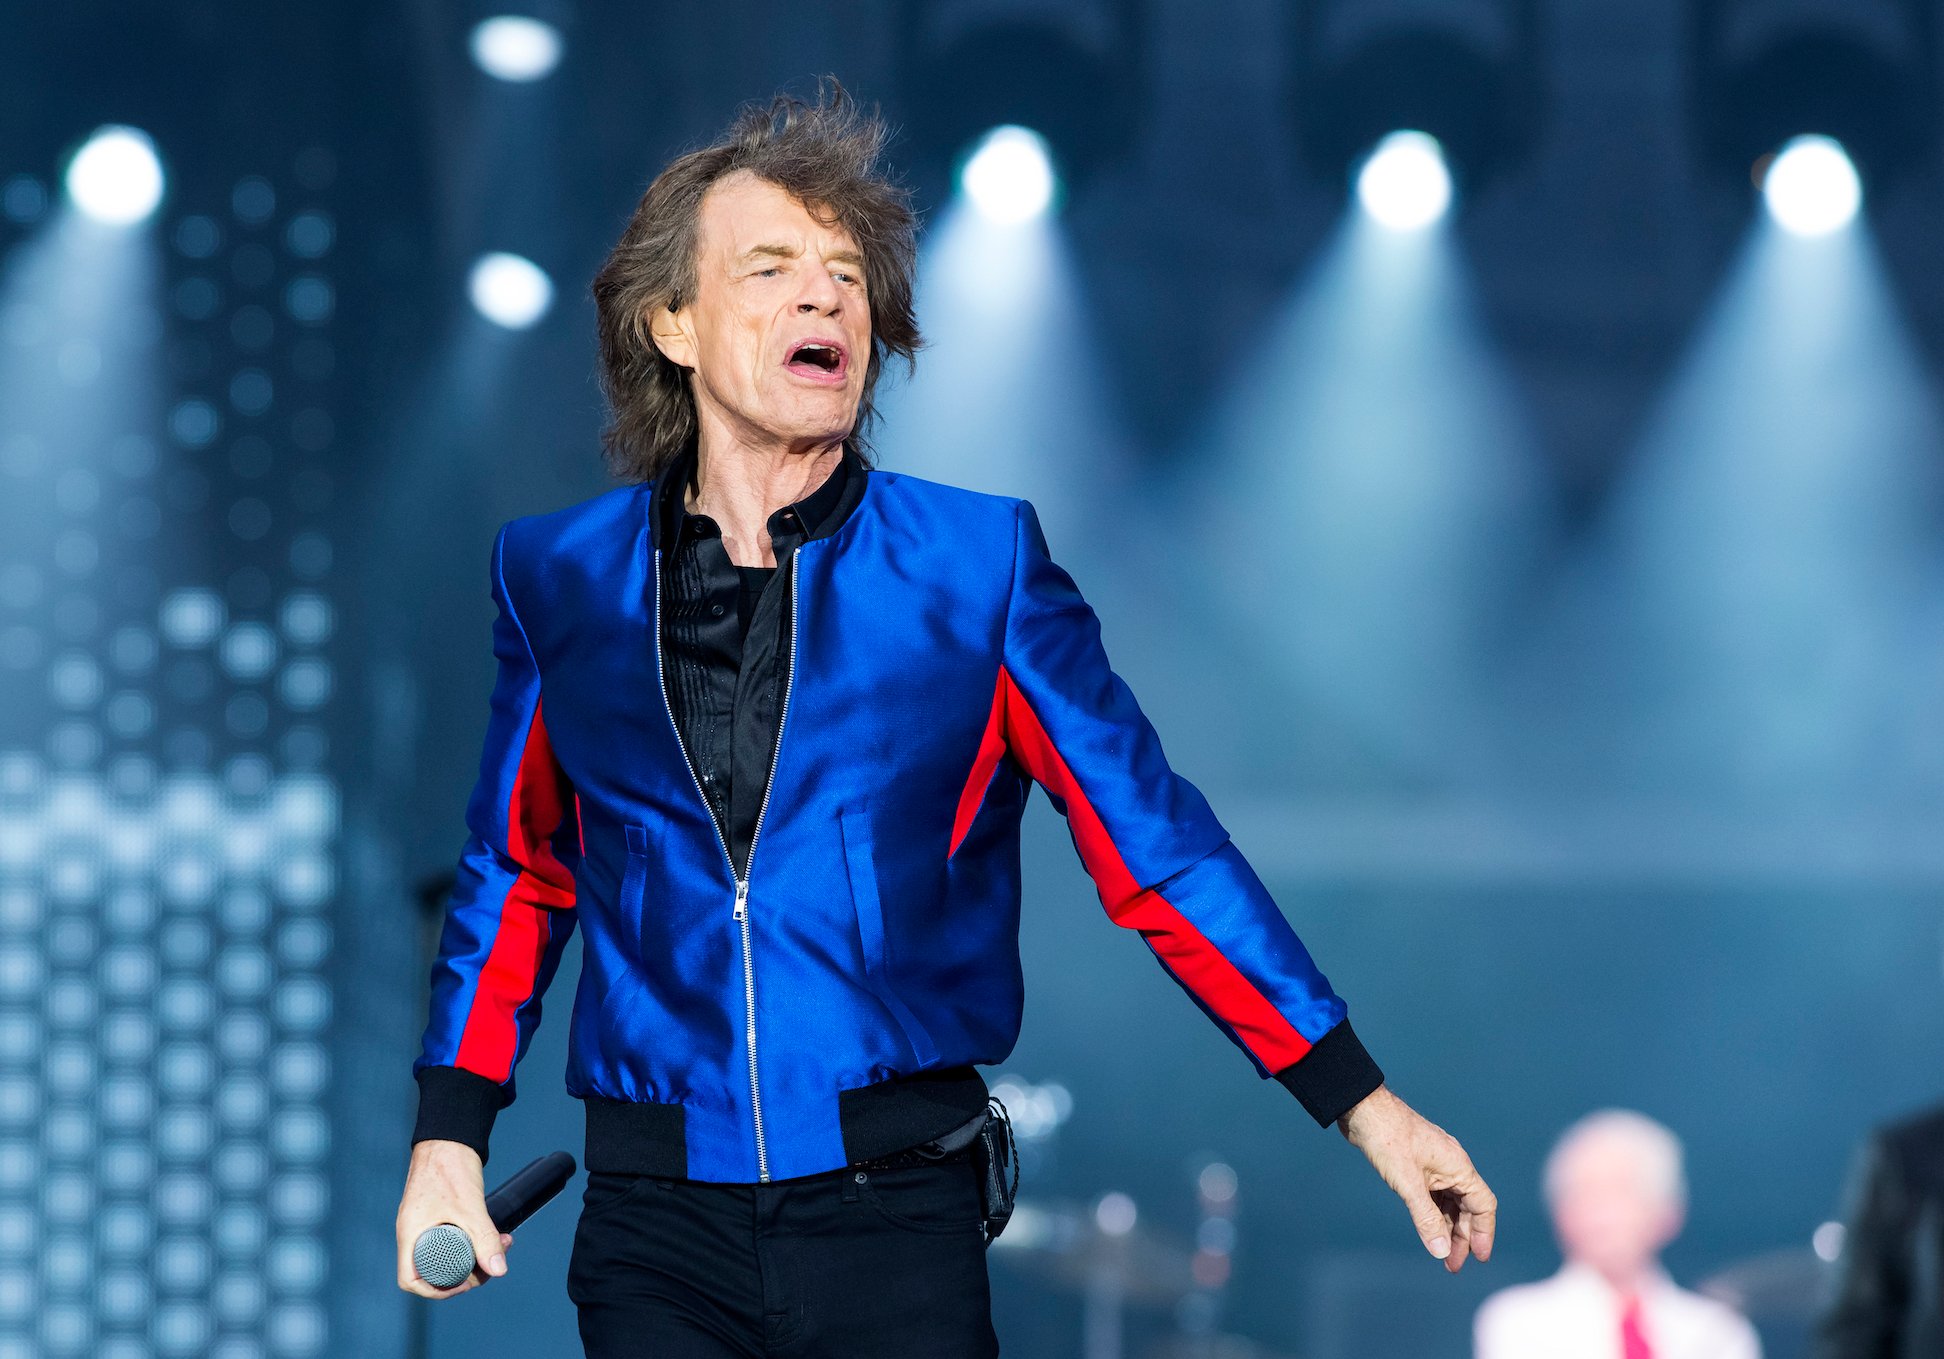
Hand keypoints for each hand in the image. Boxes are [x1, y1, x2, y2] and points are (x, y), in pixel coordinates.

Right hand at [396, 1139, 513, 1296]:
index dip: (436, 1290)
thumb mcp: (471, 1208)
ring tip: (502, 1244)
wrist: (449, 1136)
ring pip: (447, 1253)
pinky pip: (451, 1238)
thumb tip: (499, 1270)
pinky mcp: (437, 1214)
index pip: (411, 1279)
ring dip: (475, 1255)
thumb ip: (484, 1238)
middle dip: (465, 1272)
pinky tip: (494, 1235)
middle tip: (493, 1264)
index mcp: (411, 1234)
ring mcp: (424, 1222)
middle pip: (433, 1270)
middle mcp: (413, 1232)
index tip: (464, 1284)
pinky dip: (472, 1240)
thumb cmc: (450, 1166)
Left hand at [1337, 1084, 1495, 1272]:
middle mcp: (1452, 1166)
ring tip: (1442, 1254)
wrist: (1363, 1109)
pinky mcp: (1418, 1165)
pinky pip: (1435, 1195)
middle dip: (1462, 1236)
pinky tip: (1429, 1229)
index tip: (1479, 1258)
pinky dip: (1434, 1214)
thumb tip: (1441, 1251)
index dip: (1483, 1233)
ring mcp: (1435, 1165)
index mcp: (1458, 1167)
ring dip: (1448, 1228)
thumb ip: (1426, 1218)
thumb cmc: (1388, 1139)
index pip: (1483, 1205)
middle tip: (1453, 1265)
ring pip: (1450, 1202)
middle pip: (1467, 1207)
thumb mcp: (1408, 1184)